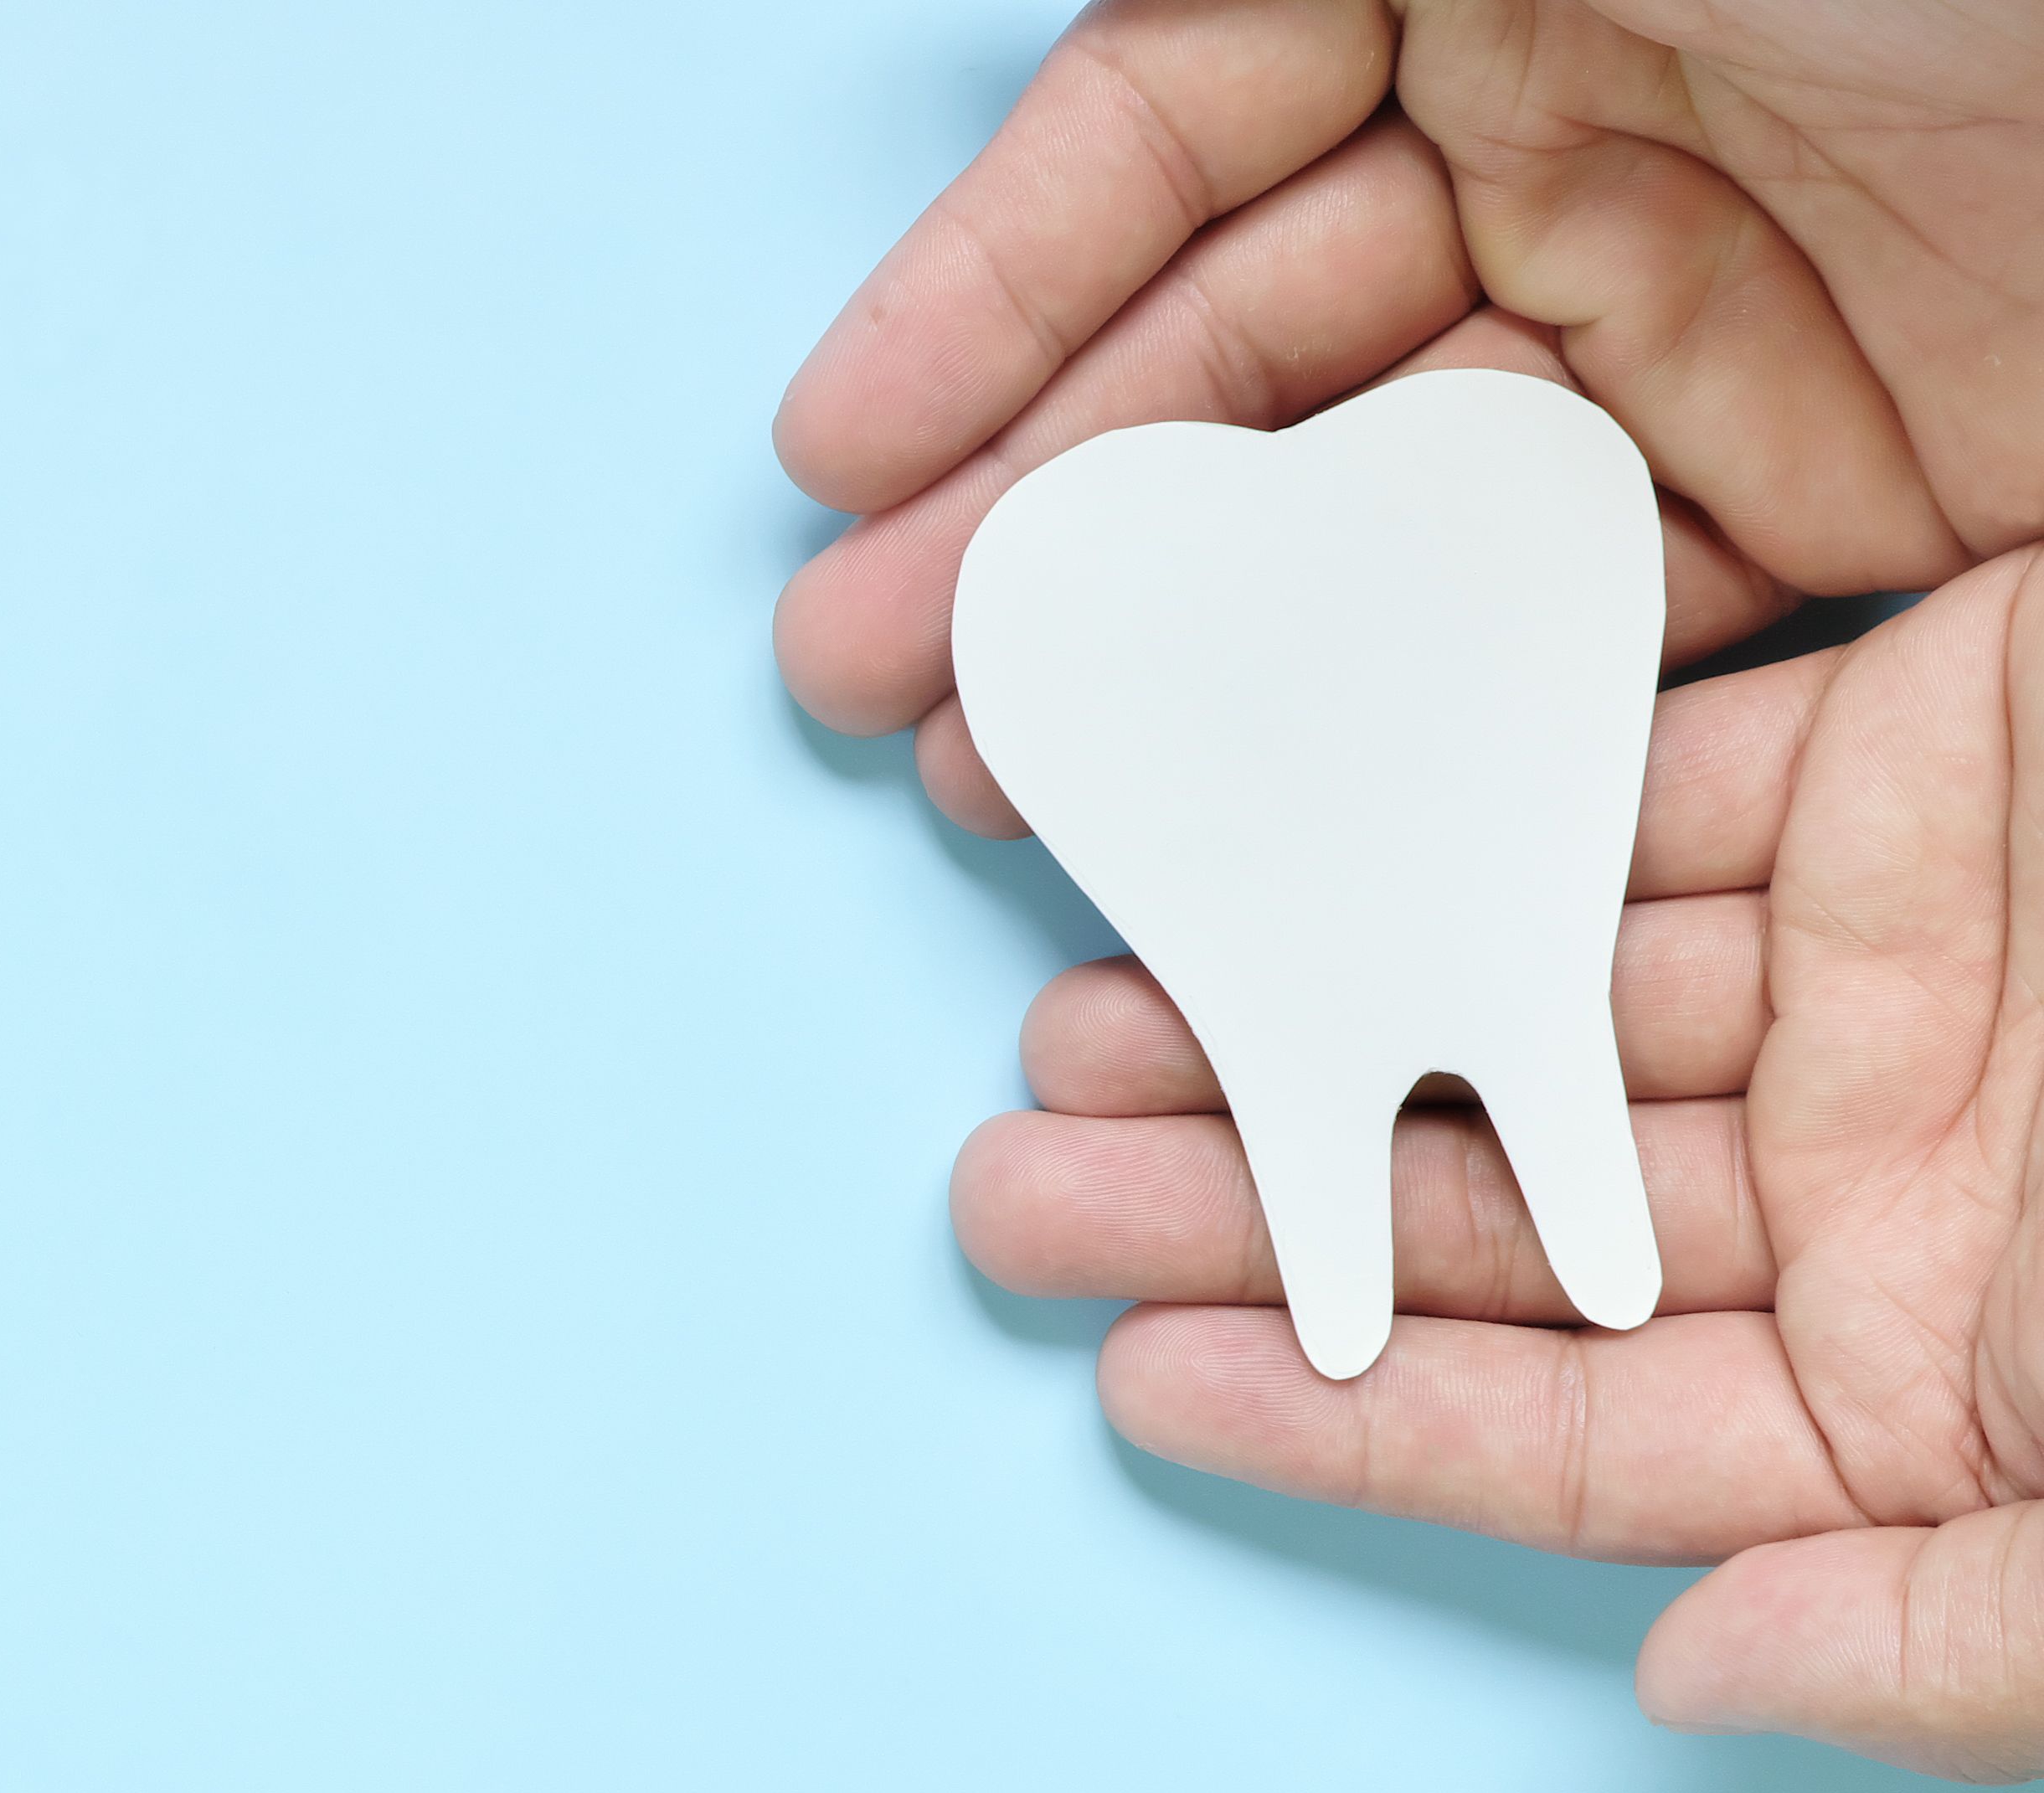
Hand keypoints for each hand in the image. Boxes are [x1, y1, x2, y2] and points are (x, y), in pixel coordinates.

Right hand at [774, 0, 2043, 833]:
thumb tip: (1095, 16)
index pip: (1179, 120)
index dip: (992, 289)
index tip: (834, 461)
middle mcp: (1596, 108)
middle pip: (1250, 342)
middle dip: (1051, 510)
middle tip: (872, 672)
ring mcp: (1730, 305)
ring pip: (1390, 505)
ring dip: (1200, 645)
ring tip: (1014, 777)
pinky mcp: (1871, 478)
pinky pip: (1605, 615)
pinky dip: (1438, 715)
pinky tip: (1292, 801)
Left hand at [955, 555, 2043, 1778]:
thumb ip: (1979, 1644)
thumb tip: (1689, 1691)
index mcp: (1949, 1409)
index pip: (1581, 1441)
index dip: (1347, 1419)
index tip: (1123, 1390)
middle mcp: (1897, 1206)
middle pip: (1501, 1215)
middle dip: (1257, 1197)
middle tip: (1005, 1187)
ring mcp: (1915, 989)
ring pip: (1534, 1000)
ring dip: (1319, 1000)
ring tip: (1080, 1007)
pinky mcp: (1950, 773)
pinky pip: (1668, 785)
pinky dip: (1485, 793)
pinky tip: (1305, 810)